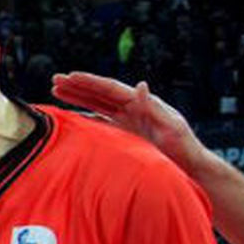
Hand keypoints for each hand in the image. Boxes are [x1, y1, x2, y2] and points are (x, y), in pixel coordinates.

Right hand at [50, 72, 206, 173]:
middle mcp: (132, 108)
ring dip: (77, 97)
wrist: (188, 167)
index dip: (89, 82)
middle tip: (55, 79)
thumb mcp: (171, 126)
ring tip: (57, 91)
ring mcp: (127, 121)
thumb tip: (140, 85)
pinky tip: (71, 115)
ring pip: (96, 104)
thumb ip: (154, 107)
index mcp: (141, 103)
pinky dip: (84, 116)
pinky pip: (100, 121)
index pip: (110, 88)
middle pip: (99, 93)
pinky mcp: (124, 134)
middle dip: (77, 86)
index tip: (70, 76)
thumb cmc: (184, 148)